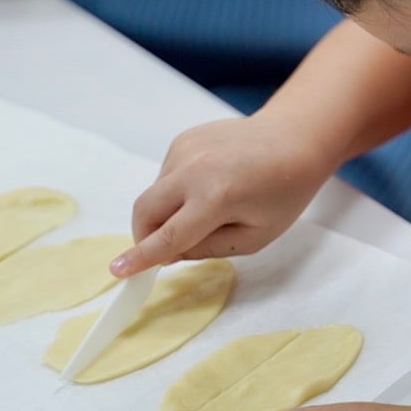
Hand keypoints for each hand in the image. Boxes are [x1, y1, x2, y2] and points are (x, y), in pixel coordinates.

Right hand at [116, 113, 336, 274]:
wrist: (294, 139)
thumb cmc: (283, 193)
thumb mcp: (254, 237)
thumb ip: (206, 249)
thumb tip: (167, 253)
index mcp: (217, 197)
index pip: (168, 236)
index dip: (141, 257)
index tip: (117, 270)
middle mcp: (194, 169)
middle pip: (145, 210)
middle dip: (143, 235)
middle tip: (162, 249)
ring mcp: (185, 149)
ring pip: (156, 193)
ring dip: (168, 210)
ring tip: (211, 206)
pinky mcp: (182, 139)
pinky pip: (166, 175)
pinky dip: (177, 190)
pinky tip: (211, 184)